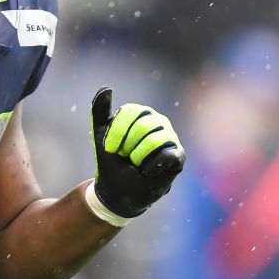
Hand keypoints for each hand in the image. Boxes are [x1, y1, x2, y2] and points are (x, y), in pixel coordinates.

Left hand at [88, 87, 185, 219]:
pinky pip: (168, 155)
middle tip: (125, 157)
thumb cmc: (111, 161)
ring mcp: (170, 138)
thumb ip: (99, 110)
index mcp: (141, 113)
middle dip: (127, 146)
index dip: (118, 132)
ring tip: (137, 164)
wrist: (118, 190)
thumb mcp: (100, 134)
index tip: (111, 148)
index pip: (131, 112)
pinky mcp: (179, 156)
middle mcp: (158, 121)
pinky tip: (148, 171)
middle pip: (143, 125)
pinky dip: (151, 166)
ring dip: (138, 158)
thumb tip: (107, 88)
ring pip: (154, 140)